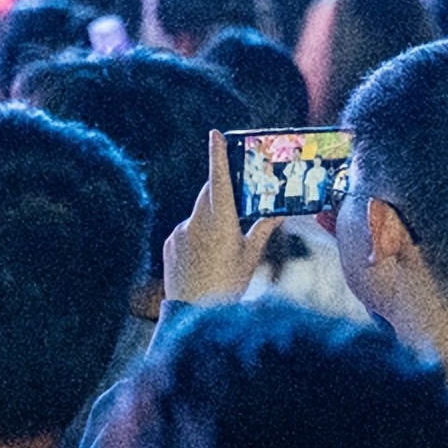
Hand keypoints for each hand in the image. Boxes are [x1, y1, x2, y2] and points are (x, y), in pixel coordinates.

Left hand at [163, 130, 282, 303]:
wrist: (192, 313)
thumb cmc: (227, 285)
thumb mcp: (250, 257)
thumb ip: (261, 230)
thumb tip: (277, 213)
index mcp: (220, 221)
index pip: (218, 179)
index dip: (217, 154)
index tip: (215, 134)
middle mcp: (196, 221)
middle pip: (209, 192)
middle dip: (222, 190)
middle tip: (238, 195)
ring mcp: (180, 231)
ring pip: (198, 212)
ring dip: (211, 217)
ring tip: (223, 245)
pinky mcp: (170, 243)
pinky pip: (186, 229)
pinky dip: (197, 234)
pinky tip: (206, 256)